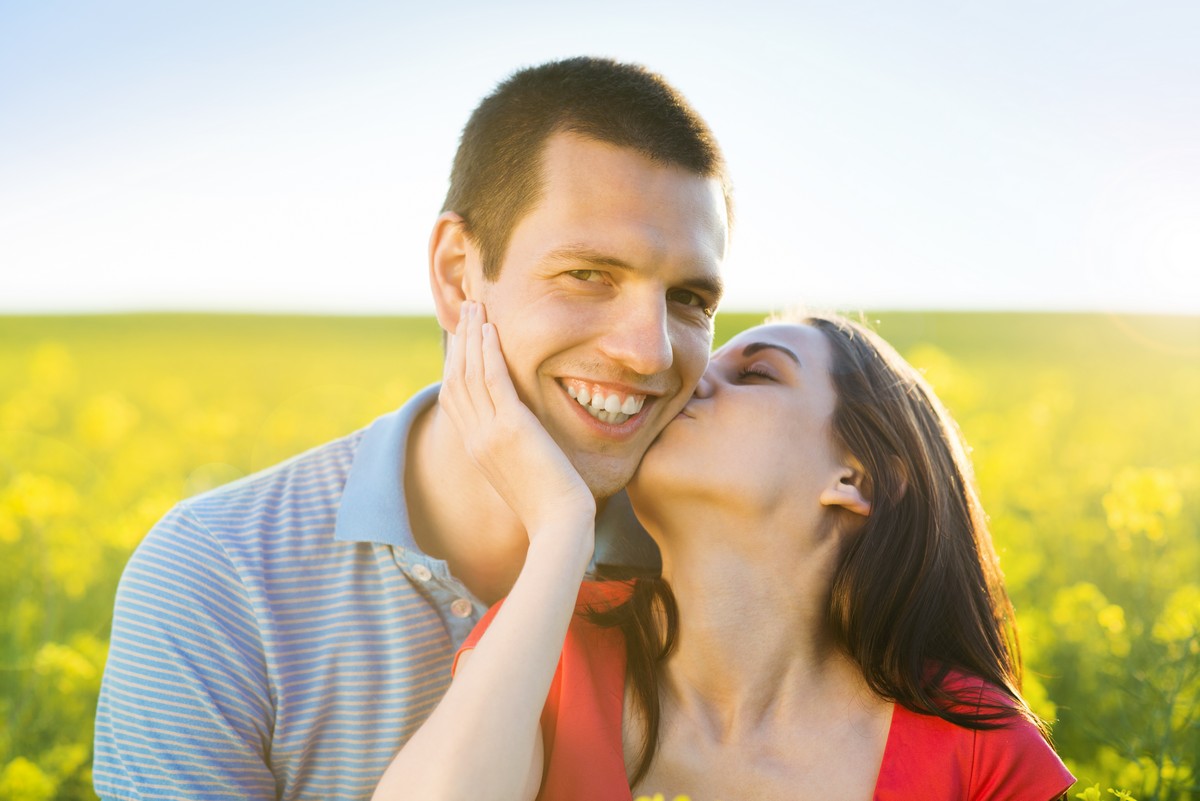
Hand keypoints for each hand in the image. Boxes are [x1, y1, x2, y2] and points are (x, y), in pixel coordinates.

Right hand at [440, 301, 595, 539]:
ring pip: (471, 374)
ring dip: (472, 336)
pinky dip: (488, 351)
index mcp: (477, 449)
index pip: (457, 397)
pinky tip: (490, 328)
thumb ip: (517, 449)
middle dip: (461, 341)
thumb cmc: (553, 506)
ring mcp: (489, 433)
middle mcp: (475, 439)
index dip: (457, 363)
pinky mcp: (511, 428)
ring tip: (476, 306)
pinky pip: (493, 380)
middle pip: (457, 379)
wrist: (559, 525)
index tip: (464, 337)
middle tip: (467, 310)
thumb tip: (526, 435)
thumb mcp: (525, 474)